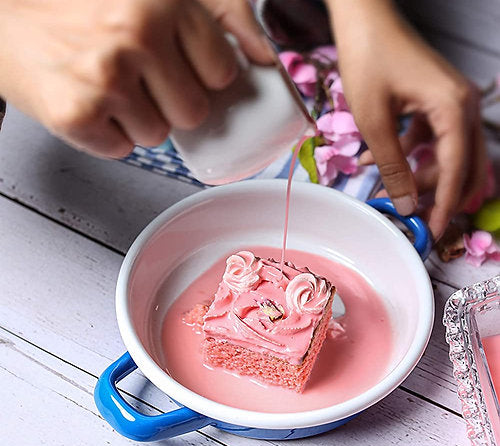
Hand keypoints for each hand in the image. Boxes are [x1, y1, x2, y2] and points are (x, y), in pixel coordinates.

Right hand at [0, 0, 272, 157]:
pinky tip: (87, 104)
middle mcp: (135, 35)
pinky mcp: (76, 115)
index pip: (222, 73)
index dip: (199, 76)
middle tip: (133, 76)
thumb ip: (221, 15)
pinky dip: (106, 135)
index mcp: (163, 1)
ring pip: (159, 136)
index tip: (174, 66)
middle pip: (193, 112)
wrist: (4, 21)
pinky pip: (122, 150)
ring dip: (136, 120)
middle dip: (169, 102)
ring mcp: (105, 78)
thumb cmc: (81, 12)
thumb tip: (265, 54)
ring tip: (106, 86)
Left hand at [326, 0, 486, 239]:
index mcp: (455, 109)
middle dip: (438, 194)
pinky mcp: (435, 101)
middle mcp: (463, 106)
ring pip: (446, 154)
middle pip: (462, 165)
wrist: (364, 19)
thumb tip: (405, 203)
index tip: (435, 231)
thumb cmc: (368, 61)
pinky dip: (408, 154)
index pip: (456, 170)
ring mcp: (452, 102)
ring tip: (385, 189)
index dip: (446, 204)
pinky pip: (430, 138)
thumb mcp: (375, 121)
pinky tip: (374, 161)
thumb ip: (392, 165)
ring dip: (418, 175)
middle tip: (415, 216)